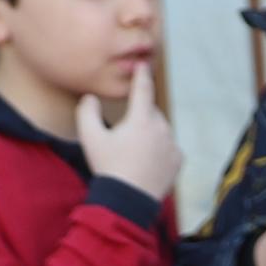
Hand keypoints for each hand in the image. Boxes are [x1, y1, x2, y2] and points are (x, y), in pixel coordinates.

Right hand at [78, 61, 180, 202]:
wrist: (128, 200)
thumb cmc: (108, 167)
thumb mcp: (90, 137)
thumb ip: (87, 111)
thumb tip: (91, 97)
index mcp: (141, 119)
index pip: (143, 89)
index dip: (142, 75)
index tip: (143, 65)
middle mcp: (162, 128)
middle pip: (149, 113)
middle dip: (138, 117)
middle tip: (123, 136)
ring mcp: (172, 144)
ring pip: (160, 130)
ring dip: (148, 134)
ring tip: (132, 153)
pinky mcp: (178, 160)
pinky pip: (168, 147)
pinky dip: (158, 149)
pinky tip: (144, 161)